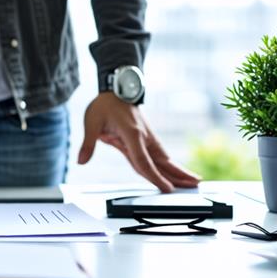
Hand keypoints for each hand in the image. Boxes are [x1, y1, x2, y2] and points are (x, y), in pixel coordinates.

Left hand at [78, 92, 199, 192]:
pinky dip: (168, 165)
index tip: (166, 188)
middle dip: (177, 175)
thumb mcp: (91, 121)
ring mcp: (147, 137)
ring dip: (178, 170)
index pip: (144, 161)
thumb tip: (81, 161)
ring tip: (192, 181)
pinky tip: (174, 172)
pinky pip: (157, 155)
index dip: (155, 176)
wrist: (116, 89)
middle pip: (161, 161)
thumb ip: (88, 143)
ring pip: (163, 158)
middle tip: (194, 185)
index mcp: (132, 134)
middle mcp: (143, 137)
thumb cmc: (105, 104)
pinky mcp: (146, 138)